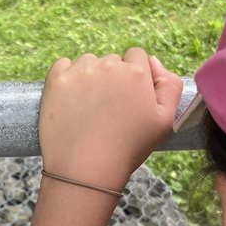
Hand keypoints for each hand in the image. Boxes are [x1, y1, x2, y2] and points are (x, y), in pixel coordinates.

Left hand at [39, 49, 182, 191]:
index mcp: (136, 72)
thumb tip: (153, 62)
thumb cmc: (128, 148)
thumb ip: (170, 85)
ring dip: (89, 77)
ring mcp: (80, 71)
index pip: (136, 57)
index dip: (133, 77)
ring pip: (88, 63)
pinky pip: (62, 66)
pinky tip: (70, 100)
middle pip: (112, 61)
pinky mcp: (56, 80)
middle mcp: (108, 65)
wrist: (86, 169)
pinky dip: (66, 78)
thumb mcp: (166, 121)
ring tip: (88, 108)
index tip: (127, 99)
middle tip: (107, 110)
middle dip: (112, 78)